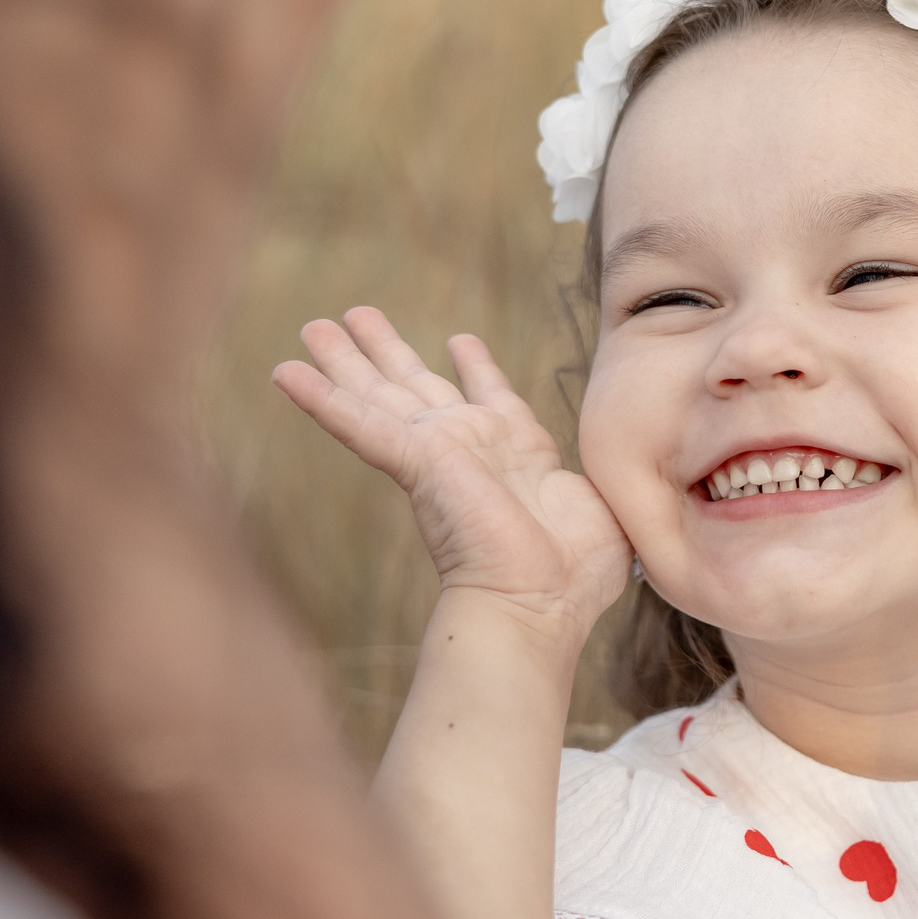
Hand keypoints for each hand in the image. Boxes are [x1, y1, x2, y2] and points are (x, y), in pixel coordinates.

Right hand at [275, 309, 632, 631]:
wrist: (539, 603)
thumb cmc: (578, 573)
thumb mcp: (603, 504)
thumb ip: (598, 481)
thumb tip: (635, 472)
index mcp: (518, 454)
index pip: (489, 398)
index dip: (475, 367)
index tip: (461, 339)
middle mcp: (471, 448)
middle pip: (417, 386)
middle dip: (386, 351)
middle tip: (353, 314)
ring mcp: (439, 453)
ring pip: (380, 395)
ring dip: (345, 361)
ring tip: (313, 324)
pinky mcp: (417, 462)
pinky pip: (359, 424)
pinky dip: (320, 398)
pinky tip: (282, 371)